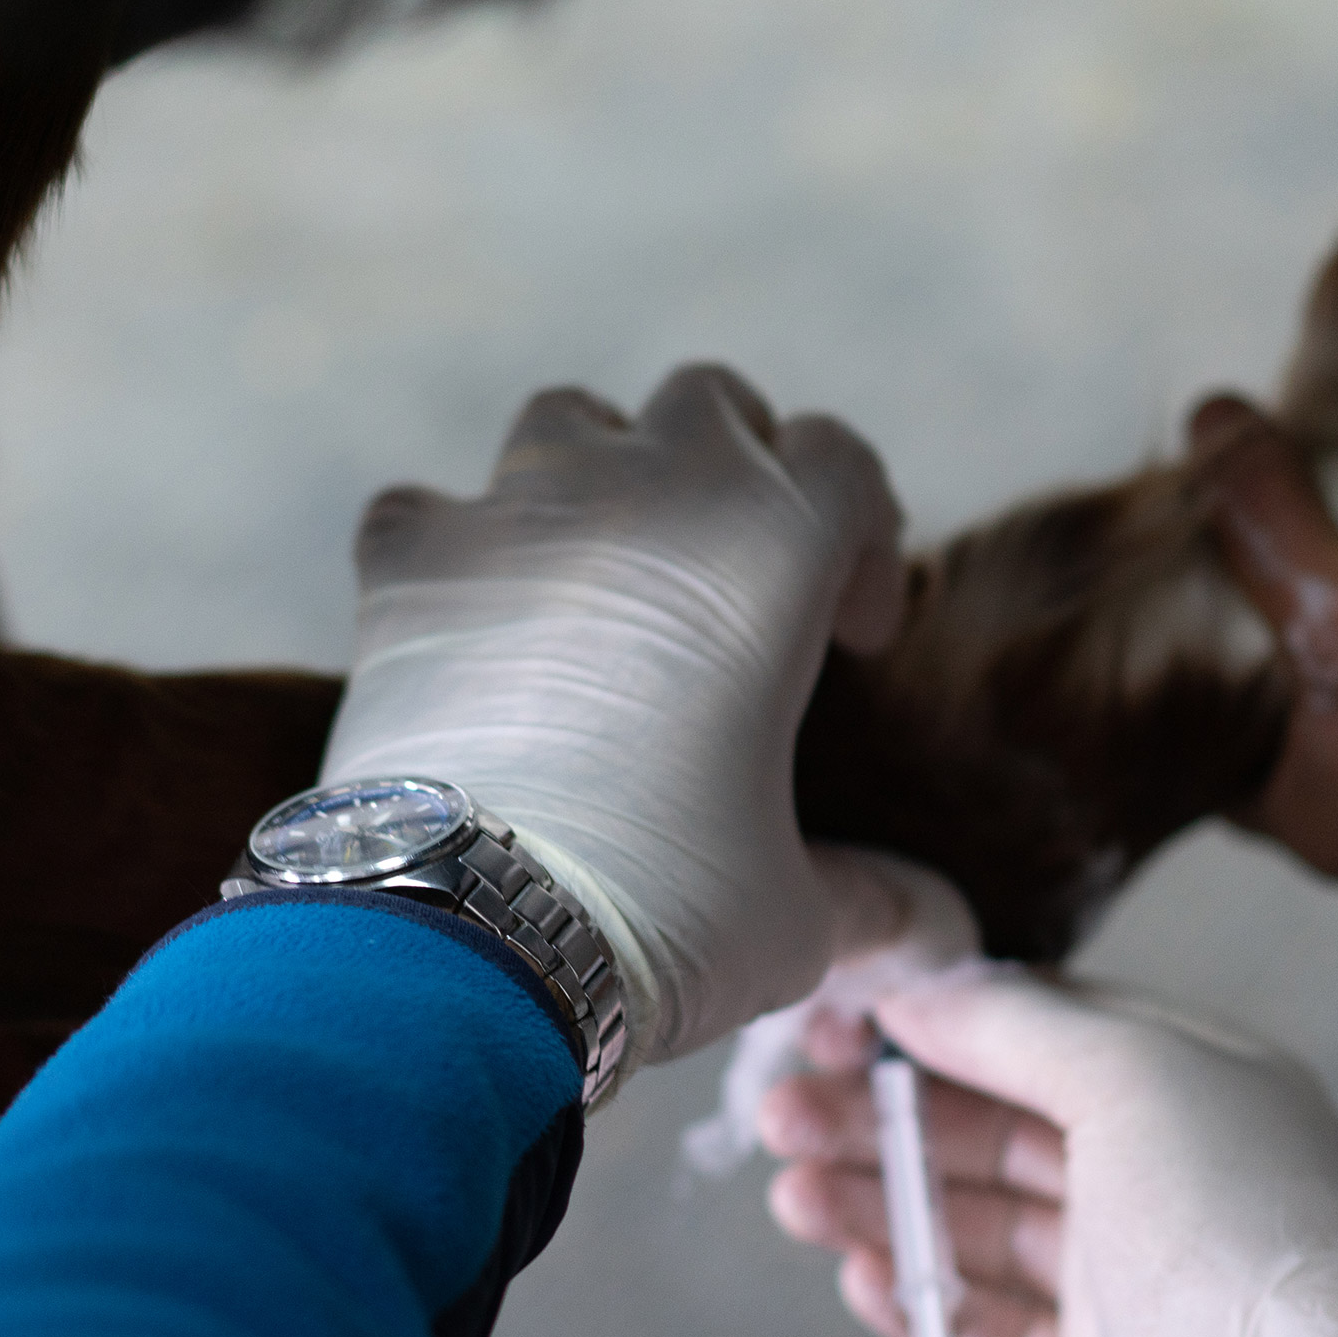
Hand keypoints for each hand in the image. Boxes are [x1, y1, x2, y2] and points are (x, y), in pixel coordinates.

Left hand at [320, 363, 905, 1063]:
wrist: (470, 934)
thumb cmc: (664, 918)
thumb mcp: (800, 918)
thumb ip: (870, 894)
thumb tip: (933, 924)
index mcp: (773, 548)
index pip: (843, 462)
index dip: (863, 538)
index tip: (850, 636)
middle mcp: (645, 493)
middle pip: (706, 402)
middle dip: (734, 462)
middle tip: (732, 566)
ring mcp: (513, 513)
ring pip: (563, 420)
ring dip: (592, 474)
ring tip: (596, 572)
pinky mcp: (404, 562)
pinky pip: (421, 510)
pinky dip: (446, 551)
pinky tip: (459, 622)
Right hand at [761, 966, 1337, 1336]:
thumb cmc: (1235, 1221)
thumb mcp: (1131, 1076)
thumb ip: (1014, 1024)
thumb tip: (914, 989)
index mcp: (1178, 1079)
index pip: (1029, 1028)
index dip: (924, 1024)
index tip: (829, 1025)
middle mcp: (1154, 1167)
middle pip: (984, 1127)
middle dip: (876, 1118)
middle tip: (778, 1117)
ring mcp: (1130, 1274)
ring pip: (975, 1226)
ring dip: (880, 1206)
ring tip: (793, 1201)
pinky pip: (993, 1326)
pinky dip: (924, 1302)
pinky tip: (863, 1281)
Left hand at [1191, 394, 1337, 873]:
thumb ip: (1270, 527)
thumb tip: (1205, 426)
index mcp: (1311, 816)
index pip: (1190, 750)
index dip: (1156, 670)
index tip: (1134, 587)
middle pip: (1260, 691)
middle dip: (1236, 608)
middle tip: (1196, 526)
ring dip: (1316, 582)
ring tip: (1264, 498)